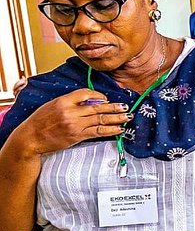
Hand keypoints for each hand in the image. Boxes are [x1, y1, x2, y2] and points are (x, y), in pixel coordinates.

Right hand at [8, 90, 130, 156]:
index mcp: (63, 101)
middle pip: (97, 108)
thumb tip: (92, 101)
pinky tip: (119, 129)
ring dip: (116, 118)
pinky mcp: (77, 136)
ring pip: (100, 120)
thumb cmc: (41, 121)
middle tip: (126, 107)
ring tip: (127, 117)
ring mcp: (75, 125)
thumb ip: (71, 102)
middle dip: (114, 107)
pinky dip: (110, 130)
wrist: (31, 137)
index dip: (98, 95)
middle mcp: (70, 112)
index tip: (105, 99)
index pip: (86, 93)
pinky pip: (98, 132)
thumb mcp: (53, 105)